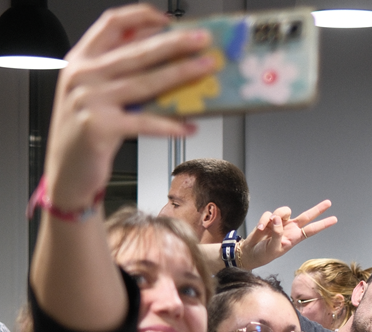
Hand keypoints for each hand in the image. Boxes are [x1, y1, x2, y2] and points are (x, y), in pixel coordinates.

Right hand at [45, 4, 211, 208]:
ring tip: (204, 70)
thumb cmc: (85, 136)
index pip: (111, 24)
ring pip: (145, 82)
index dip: (141, 16)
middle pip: (137, 51)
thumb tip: (165, 64)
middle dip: (174, 43)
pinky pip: (145, 122)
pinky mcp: (101, 127)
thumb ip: (120, 76)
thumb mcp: (95, 97)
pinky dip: (170, 125)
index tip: (169, 19)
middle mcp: (83, 75)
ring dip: (180, 74)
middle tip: (201, 41)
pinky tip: (190, 126)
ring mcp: (90, 100)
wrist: (66, 174)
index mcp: (81, 61)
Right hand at [243, 200, 337, 268]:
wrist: (251, 253)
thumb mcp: (274, 248)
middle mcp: (290, 228)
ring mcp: (280, 223)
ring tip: (266, 229)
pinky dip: (263, 221)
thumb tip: (277, 219)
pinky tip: (260, 230)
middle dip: (317, 209)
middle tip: (329, 203)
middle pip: (306, 216)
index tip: (334, 219)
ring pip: (284, 211)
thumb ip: (277, 234)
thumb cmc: (264, 254)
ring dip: (276, 217)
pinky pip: (268, 214)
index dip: (322, 224)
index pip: (311, 230)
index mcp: (295, 237)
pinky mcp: (269, 219)